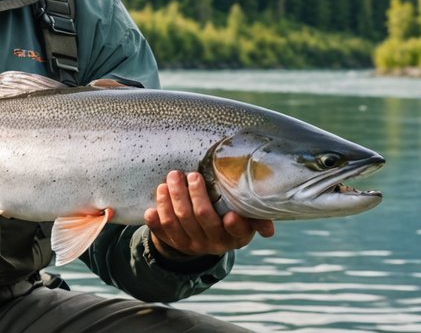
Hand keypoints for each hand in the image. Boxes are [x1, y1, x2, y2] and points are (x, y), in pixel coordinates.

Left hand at [143, 170, 274, 259]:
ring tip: (170, 179)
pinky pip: (162, 232)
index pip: (237, 231)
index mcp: (237, 236)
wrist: (204, 238)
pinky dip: (155, 221)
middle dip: (194, 194)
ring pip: (179, 221)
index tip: (231, 213)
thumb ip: (255, 217)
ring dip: (172, 199)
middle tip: (190, 174)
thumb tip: (269, 228)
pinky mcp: (174, 243)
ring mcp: (193, 244)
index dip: (235, 225)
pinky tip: (151, 208)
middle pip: (202, 217)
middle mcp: (214, 242)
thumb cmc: (228, 217)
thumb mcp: (246, 219)